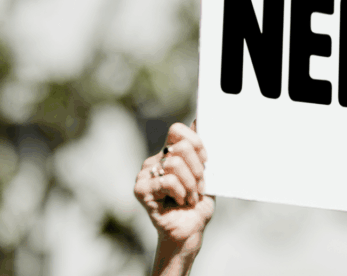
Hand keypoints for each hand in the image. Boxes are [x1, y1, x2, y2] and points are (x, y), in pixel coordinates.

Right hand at [134, 121, 213, 252]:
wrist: (190, 229)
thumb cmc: (197, 202)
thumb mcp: (206, 172)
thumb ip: (201, 148)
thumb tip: (200, 118)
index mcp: (169, 152)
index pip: (177, 130)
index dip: (197, 142)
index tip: (206, 161)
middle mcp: (155, 160)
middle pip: (181, 147)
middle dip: (198, 168)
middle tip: (199, 186)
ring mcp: (144, 173)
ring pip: (175, 164)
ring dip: (191, 184)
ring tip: (191, 196)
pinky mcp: (140, 189)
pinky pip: (168, 180)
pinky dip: (182, 192)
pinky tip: (181, 201)